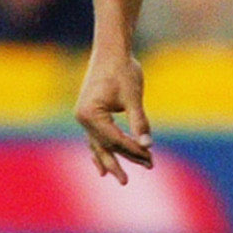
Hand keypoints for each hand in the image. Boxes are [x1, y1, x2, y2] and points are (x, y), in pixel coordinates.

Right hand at [75, 43, 154, 183]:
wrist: (111, 50)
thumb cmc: (123, 70)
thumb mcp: (133, 96)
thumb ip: (139, 121)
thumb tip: (148, 145)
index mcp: (91, 114)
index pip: (115, 139)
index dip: (133, 150)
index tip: (150, 157)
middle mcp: (83, 118)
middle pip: (104, 146)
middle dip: (119, 162)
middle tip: (127, 182)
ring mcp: (84, 117)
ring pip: (98, 144)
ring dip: (110, 160)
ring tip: (119, 178)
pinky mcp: (89, 114)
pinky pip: (94, 138)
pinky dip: (100, 151)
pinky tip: (102, 167)